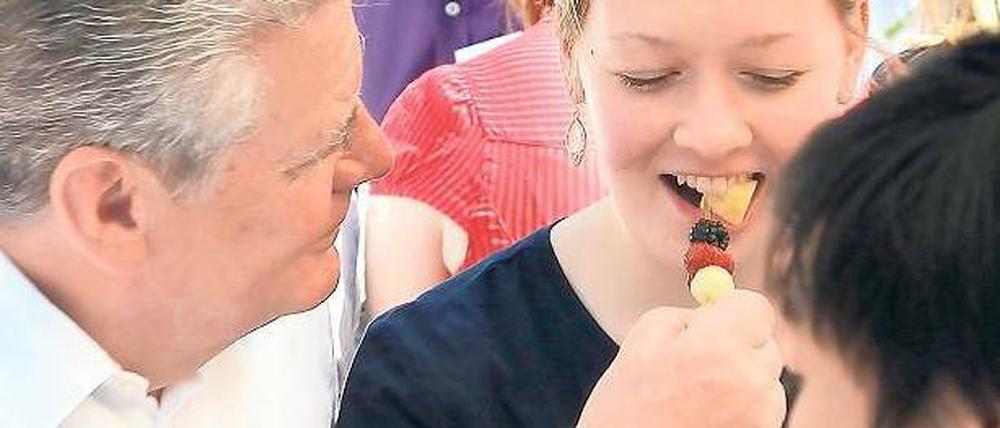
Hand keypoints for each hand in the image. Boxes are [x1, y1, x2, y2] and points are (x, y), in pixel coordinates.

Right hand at [578, 290, 785, 426]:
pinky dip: (744, 413)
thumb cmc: (627, 408)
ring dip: (745, 383)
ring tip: (698, 401)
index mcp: (718, 347)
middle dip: (741, 348)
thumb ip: (684, 316)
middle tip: (702, 364)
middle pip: (768, 345)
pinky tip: (707, 421)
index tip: (720, 320)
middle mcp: (749, 380)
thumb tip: (716, 308)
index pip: (757, 308)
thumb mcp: (641, 344)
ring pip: (769, 383)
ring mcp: (761, 417)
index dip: (737, 310)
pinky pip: (764, 414)